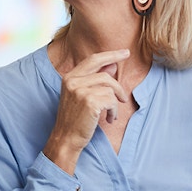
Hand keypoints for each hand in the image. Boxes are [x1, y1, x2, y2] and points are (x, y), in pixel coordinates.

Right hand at [43, 49, 129, 173]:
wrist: (66, 137)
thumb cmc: (74, 118)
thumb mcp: (82, 96)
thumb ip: (95, 80)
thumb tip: (112, 66)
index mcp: (69, 77)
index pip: (93, 60)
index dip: (111, 55)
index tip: (125, 53)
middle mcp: (73, 81)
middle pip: (105, 74)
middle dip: (118, 86)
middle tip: (124, 98)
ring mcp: (80, 91)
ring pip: (110, 88)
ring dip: (115, 103)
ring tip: (110, 114)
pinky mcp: (90, 101)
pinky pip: (112, 100)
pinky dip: (114, 111)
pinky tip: (108, 119)